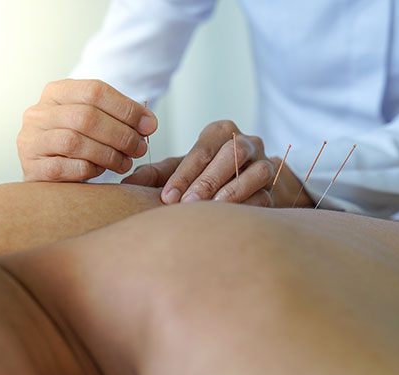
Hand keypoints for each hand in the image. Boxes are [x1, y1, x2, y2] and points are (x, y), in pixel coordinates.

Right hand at [17, 79, 157, 180]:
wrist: (47, 171)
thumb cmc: (76, 144)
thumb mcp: (95, 122)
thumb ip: (120, 118)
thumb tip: (149, 123)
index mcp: (56, 92)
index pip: (94, 91)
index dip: (126, 108)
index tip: (150, 125)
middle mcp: (38, 113)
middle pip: (86, 116)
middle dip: (120, 134)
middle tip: (140, 148)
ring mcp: (30, 140)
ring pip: (74, 141)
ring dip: (108, 154)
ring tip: (125, 162)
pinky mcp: (30, 168)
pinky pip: (64, 167)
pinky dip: (88, 169)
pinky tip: (100, 171)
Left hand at [124, 120, 281, 206]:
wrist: (240, 185)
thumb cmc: (202, 175)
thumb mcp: (179, 170)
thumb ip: (155, 175)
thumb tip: (124, 185)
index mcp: (221, 131)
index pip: (202, 149)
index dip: (184, 174)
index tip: (167, 198)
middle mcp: (248, 142)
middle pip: (230, 155)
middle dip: (207, 180)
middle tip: (187, 204)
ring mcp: (265, 164)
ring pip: (255, 172)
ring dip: (232, 191)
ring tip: (210, 209)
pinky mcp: (274, 189)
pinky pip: (266, 196)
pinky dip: (248, 207)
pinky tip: (230, 219)